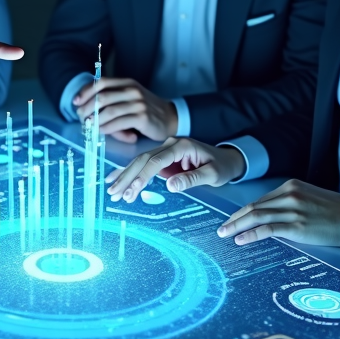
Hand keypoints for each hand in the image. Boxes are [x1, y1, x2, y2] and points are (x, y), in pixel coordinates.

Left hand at [73, 77, 177, 141]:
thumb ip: (112, 99)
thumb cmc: (145, 109)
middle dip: (87, 109)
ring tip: (89, 127)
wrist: (169, 118)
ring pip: (109, 111)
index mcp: (126, 83)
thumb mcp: (129, 98)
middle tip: (81, 119)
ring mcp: (138, 103)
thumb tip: (85, 107)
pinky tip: (101, 132)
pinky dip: (106, 129)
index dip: (85, 91)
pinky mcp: (142, 118)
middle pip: (102, 97)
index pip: (101, 82)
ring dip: (95, 121)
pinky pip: (118, 123)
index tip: (75, 102)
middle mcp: (132, 90)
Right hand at [106, 137, 246, 202]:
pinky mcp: (162, 157)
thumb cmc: (221, 166)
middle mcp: (169, 144)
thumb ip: (191, 179)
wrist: (227, 158)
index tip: (131, 191)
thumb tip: (170, 186)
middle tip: (115, 193)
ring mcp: (164, 149)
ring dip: (125, 176)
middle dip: (127, 177)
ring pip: (139, 161)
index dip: (142, 177)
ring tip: (112, 191)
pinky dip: (129, 172)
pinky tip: (115, 178)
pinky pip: (142, 163)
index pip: (156, 161)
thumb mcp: (213, 174)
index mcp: (181, 146)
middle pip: (142, 159)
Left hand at [217, 179, 339, 246]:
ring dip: (237, 226)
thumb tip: (269, 216)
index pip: (260, 200)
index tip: (233, 219)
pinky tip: (240, 239)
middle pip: (253, 206)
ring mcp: (292, 210)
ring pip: (256, 216)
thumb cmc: (334, 211)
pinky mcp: (296, 226)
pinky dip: (250, 234)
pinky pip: (267, 230)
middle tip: (222, 227)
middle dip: (234, 218)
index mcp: (291, 186)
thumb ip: (288, 203)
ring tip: (225, 233)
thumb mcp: (308, 198)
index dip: (243, 211)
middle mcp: (289, 195)